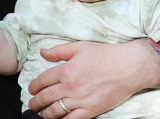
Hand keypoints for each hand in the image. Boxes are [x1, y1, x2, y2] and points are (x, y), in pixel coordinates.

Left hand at [28, 40, 147, 117]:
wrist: (129, 67)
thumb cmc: (105, 55)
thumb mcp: (80, 47)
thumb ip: (59, 51)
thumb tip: (42, 52)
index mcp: (66, 70)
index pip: (43, 80)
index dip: (34, 86)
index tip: (31, 89)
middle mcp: (71, 86)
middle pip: (46, 97)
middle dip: (36, 102)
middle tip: (31, 104)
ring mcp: (81, 100)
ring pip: (56, 111)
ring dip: (45, 114)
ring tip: (41, 114)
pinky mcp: (92, 110)